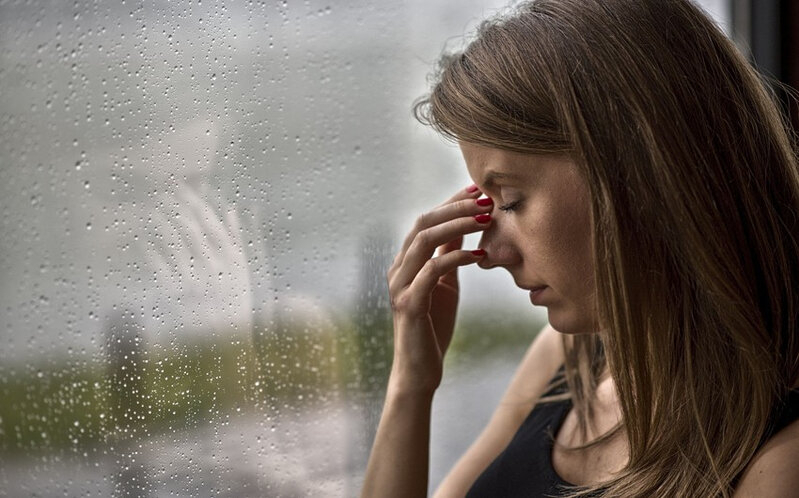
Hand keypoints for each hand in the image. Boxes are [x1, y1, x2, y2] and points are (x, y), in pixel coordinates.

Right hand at [386, 185, 492, 393]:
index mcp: (405, 262)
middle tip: (485, 201)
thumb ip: (448, 257)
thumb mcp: (445, 285)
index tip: (478, 190)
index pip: (426, 221)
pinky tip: (481, 256)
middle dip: (455, 208)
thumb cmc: (434, 327)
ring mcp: (399, 286)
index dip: (451, 202)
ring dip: (458, 226)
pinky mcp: (409, 304)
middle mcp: (397, 269)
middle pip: (423, 224)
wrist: (419, 370)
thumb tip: (463, 228)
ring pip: (424, 241)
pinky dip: (457, 258)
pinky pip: (432, 271)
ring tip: (486, 219)